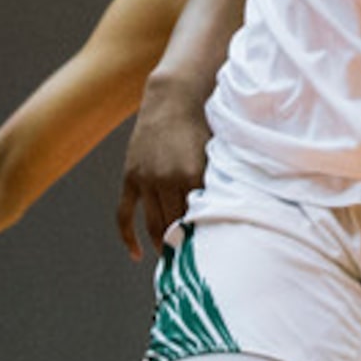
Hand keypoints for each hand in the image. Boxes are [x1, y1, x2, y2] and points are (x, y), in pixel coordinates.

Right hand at [115, 82, 210, 259]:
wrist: (173, 97)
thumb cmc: (204, 125)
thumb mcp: (217, 153)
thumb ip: (222, 181)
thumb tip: (235, 211)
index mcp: (194, 174)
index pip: (201, 219)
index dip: (206, 239)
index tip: (214, 256)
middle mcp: (168, 179)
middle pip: (176, 226)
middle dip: (184, 246)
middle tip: (194, 263)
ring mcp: (146, 179)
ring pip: (153, 224)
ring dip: (162, 244)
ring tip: (173, 258)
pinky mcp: (131, 176)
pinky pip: (125, 214)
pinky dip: (128, 237)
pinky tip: (136, 254)